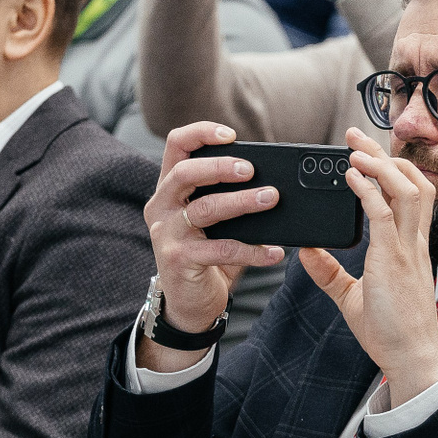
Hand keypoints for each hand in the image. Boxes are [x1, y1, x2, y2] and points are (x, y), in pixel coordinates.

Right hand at [138, 122, 284, 372]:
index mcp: (169, 189)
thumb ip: (230, 199)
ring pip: (205, 209)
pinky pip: (221, 250)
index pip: (175, 145)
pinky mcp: (179, 260)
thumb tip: (273, 183)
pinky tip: (275, 252)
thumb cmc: (206, 256)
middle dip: (220, 166)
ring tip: (271, 199)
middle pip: (185, 173)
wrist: (189, 305)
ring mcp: (166, 234)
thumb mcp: (214, 222)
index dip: (201, 133)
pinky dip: (252, 250)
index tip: (231, 135)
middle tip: (252, 170)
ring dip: (242, 202)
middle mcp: (162, 207)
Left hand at [300, 129, 437, 404]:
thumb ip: (329, 272)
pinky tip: (350, 177)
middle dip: (385, 154)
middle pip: (412, 181)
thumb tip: (304, 250)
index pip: (408, 194)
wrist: (409, 357)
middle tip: (355, 136)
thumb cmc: (388, 331)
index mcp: (409, 247)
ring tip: (355, 150)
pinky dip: (368, 190)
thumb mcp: (350, 296)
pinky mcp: (394, 260)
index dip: (392, 169)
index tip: (367, 154)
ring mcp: (407, 249)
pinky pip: (383, 214)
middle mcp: (414, 241)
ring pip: (408, 188)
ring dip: (381, 164)